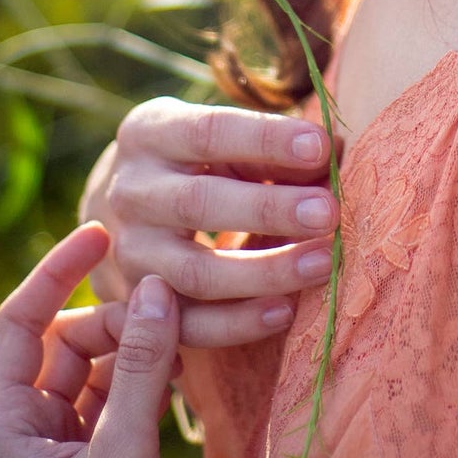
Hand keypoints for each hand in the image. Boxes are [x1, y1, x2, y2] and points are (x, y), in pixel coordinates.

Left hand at [0, 221, 193, 457]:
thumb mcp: (121, 451)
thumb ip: (144, 368)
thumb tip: (159, 286)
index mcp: (5, 420)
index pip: (18, 321)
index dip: (56, 271)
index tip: (102, 232)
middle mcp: (28, 424)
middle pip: (68, 339)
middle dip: (119, 318)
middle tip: (172, 307)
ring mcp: (63, 442)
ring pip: (101, 364)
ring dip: (141, 347)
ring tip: (187, 337)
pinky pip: (122, 394)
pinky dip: (151, 377)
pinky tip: (186, 370)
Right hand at [79, 96, 336, 346]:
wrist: (126, 207)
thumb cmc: (197, 161)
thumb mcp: (225, 138)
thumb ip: (274, 149)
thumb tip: (331, 161)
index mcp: (150, 134)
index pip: (208, 132)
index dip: (265, 139)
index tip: (320, 147)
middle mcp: (130, 193)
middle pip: (197, 205)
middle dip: (269, 209)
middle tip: (329, 212)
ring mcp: (128, 254)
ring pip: (194, 273)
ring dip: (264, 272)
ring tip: (323, 263)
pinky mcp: (136, 307)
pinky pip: (188, 325)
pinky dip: (237, 324)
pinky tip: (285, 312)